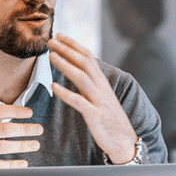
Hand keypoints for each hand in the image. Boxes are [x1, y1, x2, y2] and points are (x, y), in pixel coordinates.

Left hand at [48, 34, 137, 162]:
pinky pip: (79, 102)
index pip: (88, 56)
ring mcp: (98, 101)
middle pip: (84, 62)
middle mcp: (101, 88)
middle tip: (51, 40)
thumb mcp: (100, 96)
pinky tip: (54, 87)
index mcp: (101, 82)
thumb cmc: (109, 119)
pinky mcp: (95, 116)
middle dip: (67, 50)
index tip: (59, 35)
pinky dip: (66, 93)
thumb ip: (89, 82)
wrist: (124, 141)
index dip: (73, 45)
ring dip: (66, 65)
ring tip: (51, 57)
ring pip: (82, 78)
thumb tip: (74, 69)